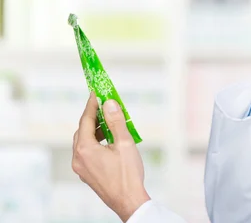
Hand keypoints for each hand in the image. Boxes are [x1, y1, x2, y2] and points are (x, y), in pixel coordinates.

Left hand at [72, 92, 149, 221]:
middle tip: (106, 106)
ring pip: (84, 142)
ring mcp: (81, 168)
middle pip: (83, 131)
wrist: (128, 201)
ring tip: (112, 124)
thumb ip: (115, 121)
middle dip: (94, 117)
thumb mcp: (124, 143)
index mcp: (85, 149)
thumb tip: (109, 104)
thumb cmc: (127, 174)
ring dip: (96, 131)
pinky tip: (110, 141)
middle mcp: (78, 158)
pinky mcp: (87, 174)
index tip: (96, 93)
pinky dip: (96, 142)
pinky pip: (87, 152)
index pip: (85, 120)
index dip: (92, 105)